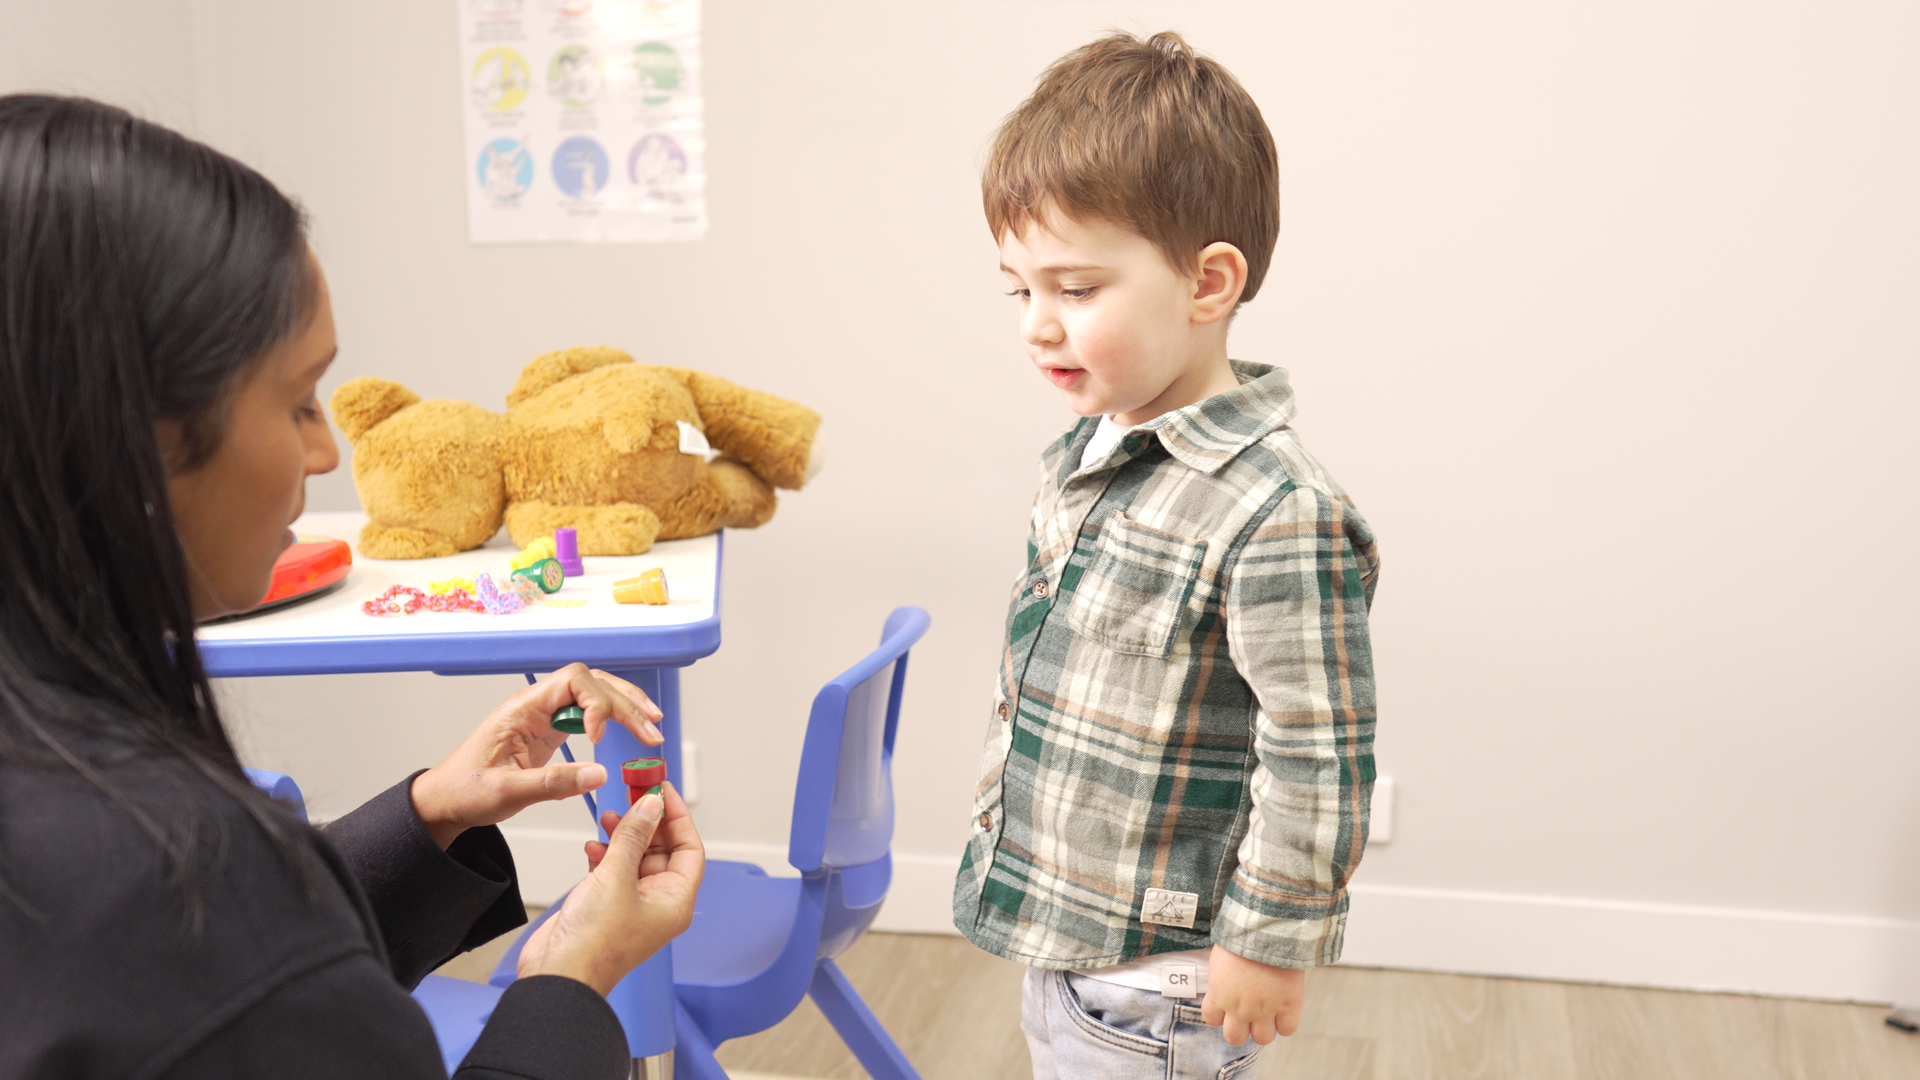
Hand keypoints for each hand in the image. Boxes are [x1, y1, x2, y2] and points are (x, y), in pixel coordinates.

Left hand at [410, 663, 663, 848]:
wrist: (445, 801)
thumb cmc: (464, 791)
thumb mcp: (506, 792)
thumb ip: (553, 783)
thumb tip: (599, 773)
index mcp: (522, 709)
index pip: (573, 681)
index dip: (596, 702)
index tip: (599, 737)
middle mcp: (536, 705)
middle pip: (592, 684)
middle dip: (625, 703)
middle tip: (651, 729)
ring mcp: (545, 716)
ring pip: (595, 694)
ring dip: (625, 706)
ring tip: (652, 725)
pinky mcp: (551, 731)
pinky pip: (589, 713)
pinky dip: (614, 719)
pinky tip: (632, 728)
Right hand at [516, 782, 703, 994]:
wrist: (558, 975)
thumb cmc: (594, 942)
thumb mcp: (617, 877)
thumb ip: (634, 836)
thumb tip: (650, 805)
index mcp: (675, 901)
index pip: (689, 849)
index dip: (677, 816)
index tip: (662, 789)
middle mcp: (658, 903)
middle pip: (662, 850)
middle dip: (647, 822)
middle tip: (633, 793)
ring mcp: (631, 904)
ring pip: (635, 857)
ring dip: (623, 835)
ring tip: (608, 817)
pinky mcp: (606, 905)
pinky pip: (613, 870)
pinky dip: (604, 853)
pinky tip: (592, 846)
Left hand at [1202, 945, 1305, 1044]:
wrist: (1268, 931)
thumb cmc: (1241, 938)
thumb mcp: (1220, 959)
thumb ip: (1221, 980)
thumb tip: (1223, 985)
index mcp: (1219, 995)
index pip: (1211, 1019)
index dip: (1221, 1015)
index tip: (1227, 1007)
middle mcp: (1239, 1008)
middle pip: (1235, 1038)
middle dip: (1241, 1028)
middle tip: (1248, 1015)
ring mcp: (1265, 1010)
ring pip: (1262, 1039)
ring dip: (1264, 1028)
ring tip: (1268, 1014)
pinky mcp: (1288, 1006)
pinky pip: (1287, 1030)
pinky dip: (1286, 1023)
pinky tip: (1284, 1011)